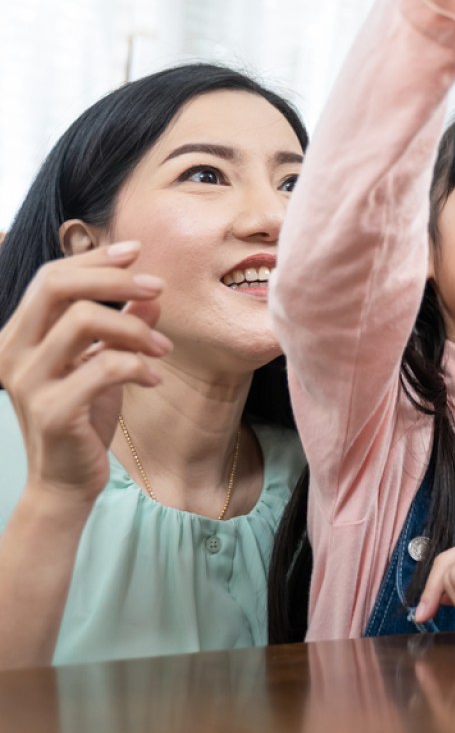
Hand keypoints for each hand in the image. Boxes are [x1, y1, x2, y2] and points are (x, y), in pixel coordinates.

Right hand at [0, 241, 170, 504]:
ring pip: (82, 320)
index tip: (138, 251)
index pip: (51, 277)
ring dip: (135, 327)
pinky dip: (138, 365)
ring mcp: (29, 382)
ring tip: (162, 347)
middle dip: (114, 279)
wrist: (68, 481)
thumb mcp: (103, 360)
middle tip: (158, 287)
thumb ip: (122, 324)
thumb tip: (151, 292)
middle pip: (57, 286)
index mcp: (19, 335)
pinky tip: (154, 378)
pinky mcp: (53, 410)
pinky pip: (104, 367)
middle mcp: (13, 353)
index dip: (96, 259)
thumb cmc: (84, 415)